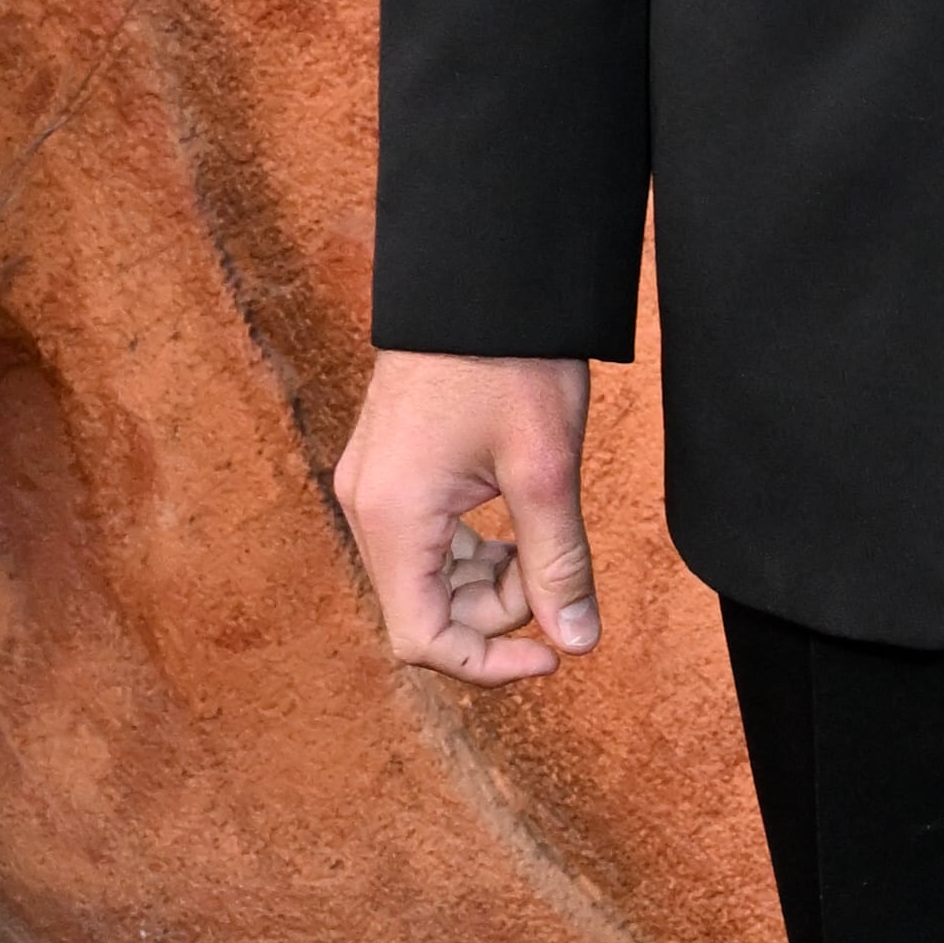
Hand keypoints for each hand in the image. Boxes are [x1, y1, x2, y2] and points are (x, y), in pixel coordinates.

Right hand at [331, 348, 599, 683]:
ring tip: (542, 532)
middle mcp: (366, 508)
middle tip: (556, 567)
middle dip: (497, 610)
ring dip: (489, 579)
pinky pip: (425, 540)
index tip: (552, 654)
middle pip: (425, 610)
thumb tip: (577, 643)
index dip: (488, 664)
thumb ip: (558, 563)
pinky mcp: (388, 470)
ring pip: (428, 577)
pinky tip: (517, 517)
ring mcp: (372, 487)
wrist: (481, 278)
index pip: (421, 639)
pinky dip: (473, 549)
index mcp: (392, 516)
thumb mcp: (547, 469)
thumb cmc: (510, 362)